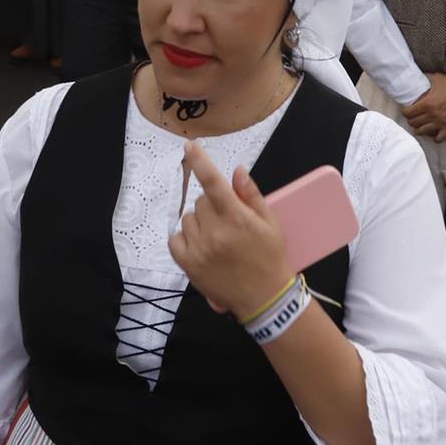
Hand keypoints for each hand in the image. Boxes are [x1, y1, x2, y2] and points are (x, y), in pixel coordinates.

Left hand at [167, 140, 292, 318]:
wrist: (264, 298)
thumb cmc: (270, 258)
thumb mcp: (270, 224)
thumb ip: (252, 195)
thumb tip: (237, 171)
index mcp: (237, 218)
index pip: (214, 183)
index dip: (200, 161)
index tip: (189, 146)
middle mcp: (215, 232)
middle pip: (201, 201)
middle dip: (212, 205)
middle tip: (227, 220)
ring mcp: (199, 249)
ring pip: (188, 219)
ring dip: (200, 222)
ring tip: (217, 238)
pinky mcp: (188, 265)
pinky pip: (175, 239)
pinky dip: (185, 238)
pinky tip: (201, 246)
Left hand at [402, 73, 445, 140]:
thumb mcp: (437, 78)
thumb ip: (425, 78)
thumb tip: (416, 75)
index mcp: (427, 103)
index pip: (408, 113)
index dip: (405, 111)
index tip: (406, 111)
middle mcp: (433, 115)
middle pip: (414, 123)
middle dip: (412, 120)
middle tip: (413, 119)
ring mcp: (442, 123)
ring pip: (424, 132)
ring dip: (421, 130)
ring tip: (421, 127)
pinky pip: (440, 138)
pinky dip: (437, 137)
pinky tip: (436, 133)